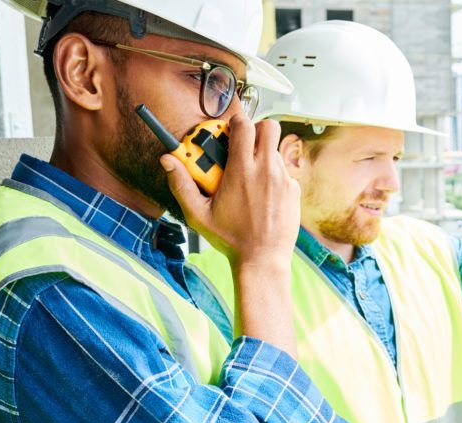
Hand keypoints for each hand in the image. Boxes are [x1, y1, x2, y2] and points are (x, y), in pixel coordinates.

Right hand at [161, 114, 299, 265]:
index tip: (229, 132)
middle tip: (245, 145)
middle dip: (257, 130)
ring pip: (276, 150)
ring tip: (250, 177)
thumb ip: (181, 184)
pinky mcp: (294, 191)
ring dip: (264, 156)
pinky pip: (285, 172)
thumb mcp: (198, 214)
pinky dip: (274, 176)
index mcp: (242, 170)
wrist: (262, 259)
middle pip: (269, 127)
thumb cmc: (230, 239)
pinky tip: (263, 195)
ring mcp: (284, 180)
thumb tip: (167, 160)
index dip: (236, 123)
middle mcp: (266, 170)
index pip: (244, 125)